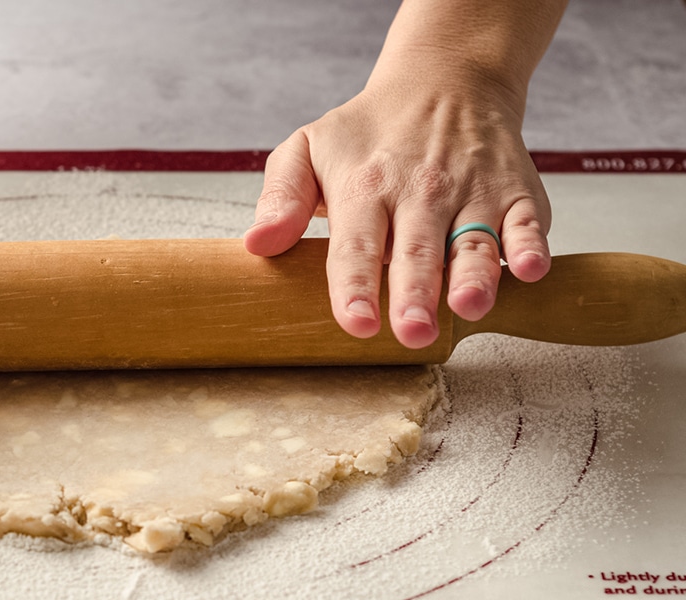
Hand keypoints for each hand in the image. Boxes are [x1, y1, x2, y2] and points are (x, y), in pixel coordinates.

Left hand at [244, 77, 551, 348]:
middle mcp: (419, 192)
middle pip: (416, 251)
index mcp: (364, 189)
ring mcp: (471, 193)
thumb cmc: (369, 132)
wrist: (446, 80)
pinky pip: (528, 222)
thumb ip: (280, 197)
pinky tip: (527, 270)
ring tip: (468, 306)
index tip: (355, 323)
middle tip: (412, 331)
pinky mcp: (516, 193)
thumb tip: (257, 243)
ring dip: (473, 275)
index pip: (354, 245)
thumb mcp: (308, 148)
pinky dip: (530, 245)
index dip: (354, 286)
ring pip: (473, 242)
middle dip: (414, 293)